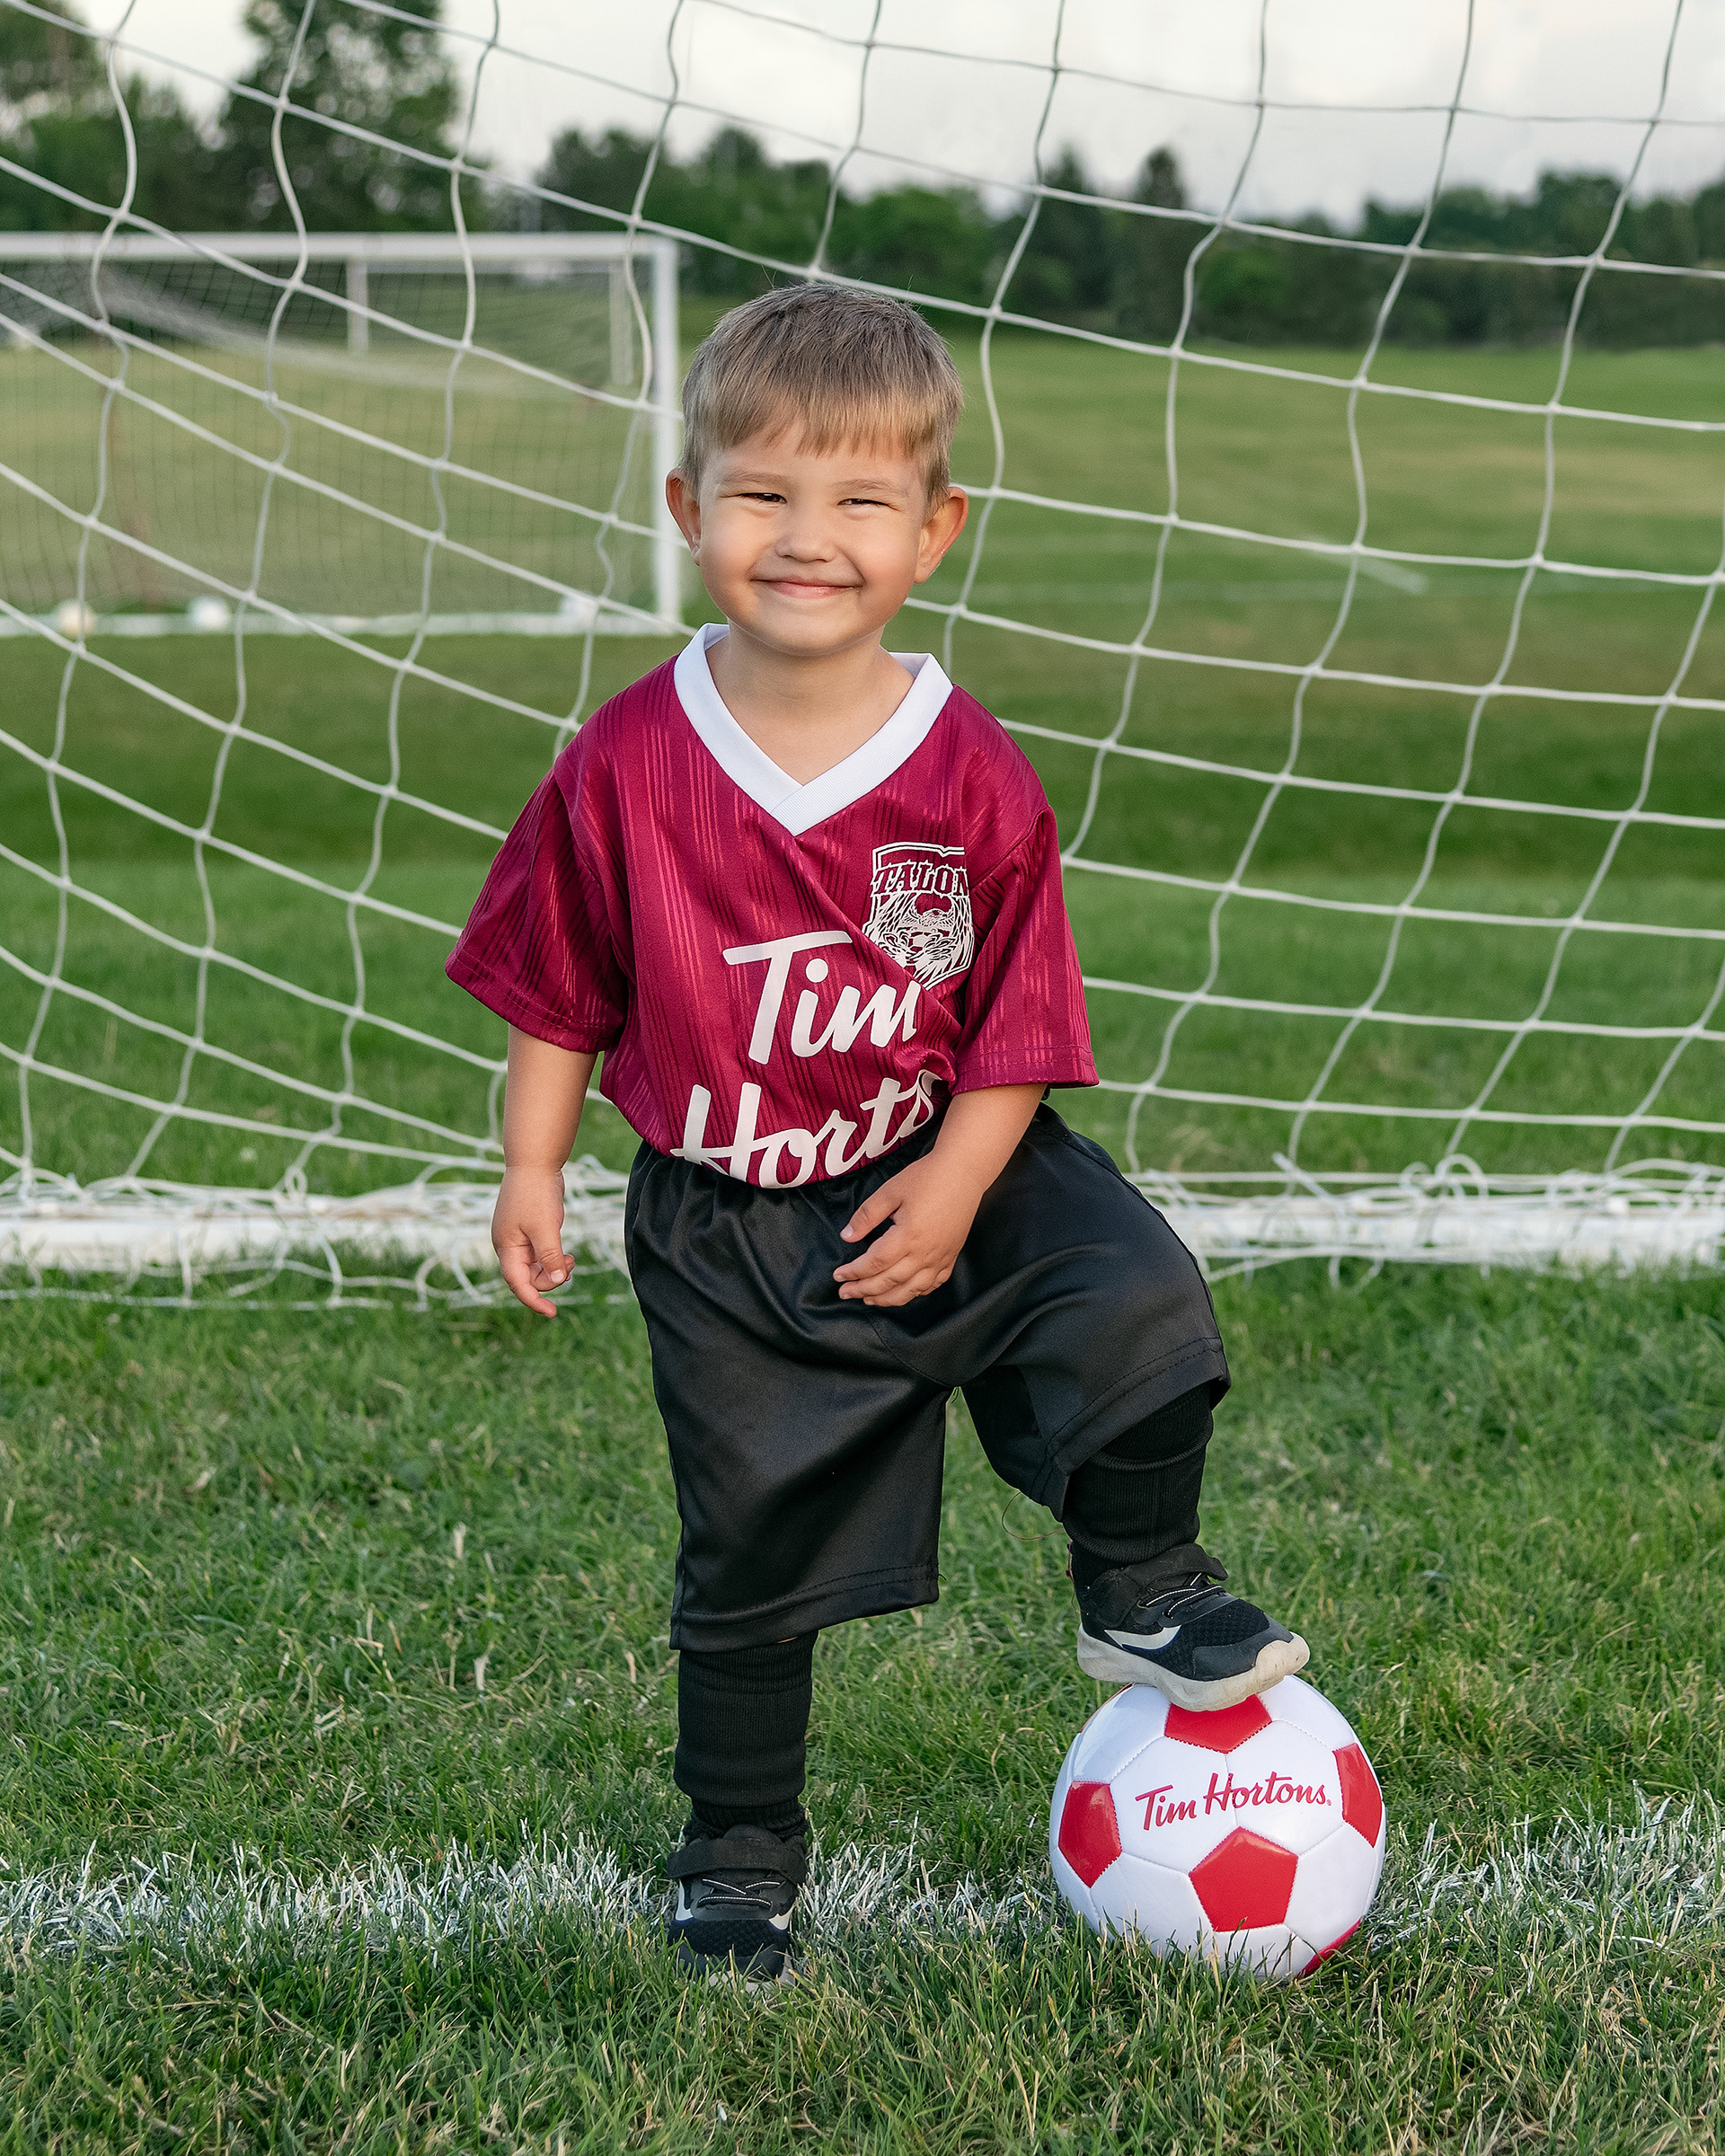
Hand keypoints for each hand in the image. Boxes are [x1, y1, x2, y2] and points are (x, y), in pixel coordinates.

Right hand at [492, 1165, 573, 1316]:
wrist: (535, 1163)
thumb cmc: (535, 1194)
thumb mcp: (545, 1228)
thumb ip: (550, 1256)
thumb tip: (559, 1280)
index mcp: (506, 1247)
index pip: (517, 1283)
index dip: (534, 1300)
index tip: (552, 1313)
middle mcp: (509, 1245)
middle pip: (527, 1278)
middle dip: (549, 1280)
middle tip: (570, 1265)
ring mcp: (519, 1238)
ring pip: (535, 1267)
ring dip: (554, 1270)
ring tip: (571, 1259)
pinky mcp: (530, 1230)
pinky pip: (540, 1255)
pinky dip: (554, 1259)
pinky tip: (567, 1255)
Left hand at [833, 1152, 984, 1307]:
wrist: (963, 1172)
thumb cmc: (927, 1177)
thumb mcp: (890, 1191)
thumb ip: (867, 1216)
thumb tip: (846, 1236)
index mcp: (908, 1235)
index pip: (875, 1263)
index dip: (854, 1272)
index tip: (839, 1276)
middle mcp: (925, 1252)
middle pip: (890, 1281)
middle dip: (864, 1290)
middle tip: (845, 1292)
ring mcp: (941, 1257)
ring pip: (911, 1290)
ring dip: (888, 1299)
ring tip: (869, 1300)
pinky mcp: (951, 1257)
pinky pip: (933, 1284)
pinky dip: (915, 1293)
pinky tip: (903, 1292)